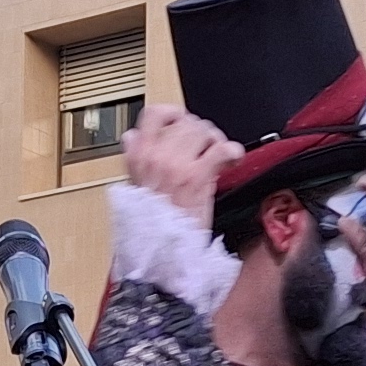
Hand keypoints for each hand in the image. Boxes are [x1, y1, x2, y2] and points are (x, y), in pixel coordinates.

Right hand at [122, 104, 236, 223]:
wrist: (160, 252)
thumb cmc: (151, 226)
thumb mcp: (133, 187)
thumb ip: (135, 158)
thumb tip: (132, 137)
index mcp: (137, 156)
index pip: (153, 114)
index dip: (172, 113)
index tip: (181, 122)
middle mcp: (155, 156)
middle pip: (185, 121)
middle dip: (200, 131)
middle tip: (206, 146)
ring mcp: (176, 165)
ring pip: (202, 131)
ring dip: (215, 140)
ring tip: (216, 155)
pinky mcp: (197, 177)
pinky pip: (221, 149)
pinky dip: (232, 151)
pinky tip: (233, 159)